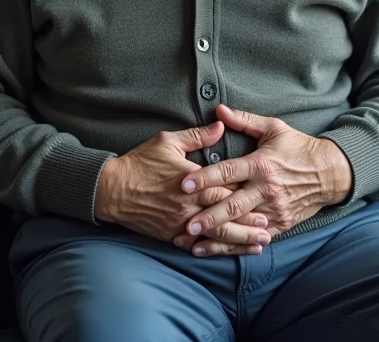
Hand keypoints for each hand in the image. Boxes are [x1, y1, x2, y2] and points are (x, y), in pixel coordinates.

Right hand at [94, 121, 270, 254]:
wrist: (111, 190)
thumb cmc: (139, 163)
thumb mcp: (167, 142)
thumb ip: (197, 136)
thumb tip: (221, 125)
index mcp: (192, 181)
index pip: (225, 188)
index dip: (246, 193)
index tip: (264, 195)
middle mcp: (189, 205)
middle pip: (226, 216)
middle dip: (248, 222)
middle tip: (267, 227)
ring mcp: (180, 223)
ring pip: (215, 235)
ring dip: (238, 241)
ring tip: (257, 245)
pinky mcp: (170, 234)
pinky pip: (197, 245)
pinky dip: (214, 250)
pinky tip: (227, 253)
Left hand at [175, 106, 352, 247]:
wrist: (330, 172)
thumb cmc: (298, 148)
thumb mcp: (274, 128)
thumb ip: (244, 121)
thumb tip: (219, 111)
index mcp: (261, 164)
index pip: (229, 171)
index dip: (206, 177)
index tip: (184, 183)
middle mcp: (267, 189)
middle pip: (233, 205)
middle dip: (209, 216)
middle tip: (187, 225)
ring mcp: (274, 209)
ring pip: (242, 225)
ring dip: (217, 236)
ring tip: (193, 244)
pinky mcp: (281, 223)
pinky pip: (255, 237)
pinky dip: (236, 246)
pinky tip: (216, 252)